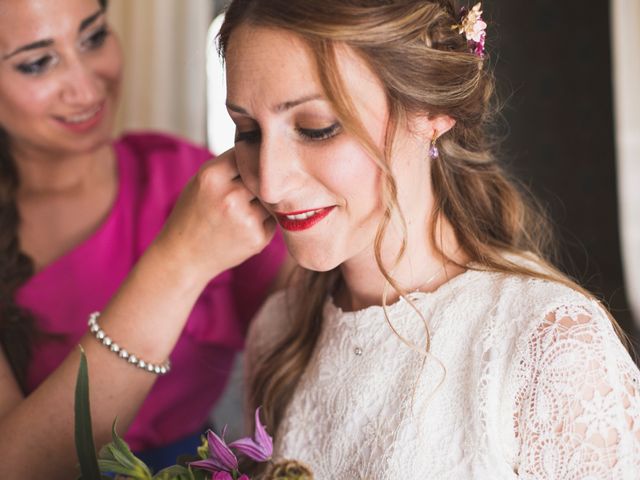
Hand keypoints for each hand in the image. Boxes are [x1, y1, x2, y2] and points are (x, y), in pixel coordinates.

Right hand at [153, 148, 275, 286]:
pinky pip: (273, 217)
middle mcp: (230, 196)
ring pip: (271, 196)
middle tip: (244, 191)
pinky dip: (265, 219)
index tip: (244, 167)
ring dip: (264, 199)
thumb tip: (266, 151)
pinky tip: (245, 225)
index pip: (246, 153)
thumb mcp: (201, 181)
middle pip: (262, 175)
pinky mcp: (258, 237)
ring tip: (243, 209)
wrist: (185, 256)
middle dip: (258, 180)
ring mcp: (246, 218)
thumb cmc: (194, 214)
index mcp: (212, 176)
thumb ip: (230, 166)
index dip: (248, 160)